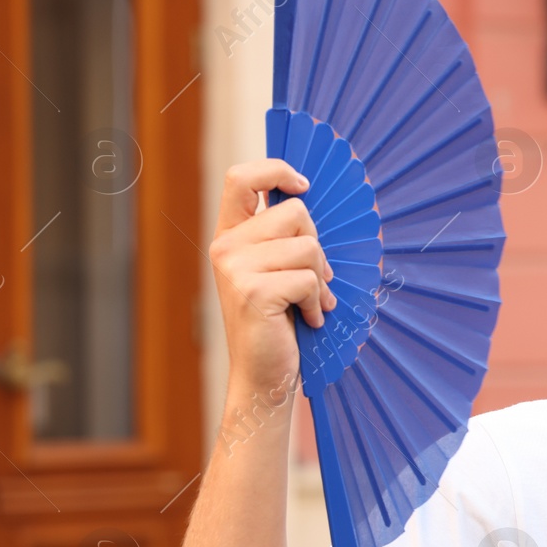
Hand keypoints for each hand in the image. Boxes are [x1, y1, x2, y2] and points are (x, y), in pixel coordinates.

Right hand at [207, 160, 335, 393]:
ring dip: (321, 280)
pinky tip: (307, 320)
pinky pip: (308, 279)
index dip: (276, 170)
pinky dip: (317, 303)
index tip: (303, 186)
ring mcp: (234, 268)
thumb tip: (317, 198)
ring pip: (308, 246)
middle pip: (296, 212)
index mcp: (231, 234)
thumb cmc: (281, 323)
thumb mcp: (281, 271)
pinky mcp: (251, 292)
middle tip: (314, 281)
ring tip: (310, 304)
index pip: (241, 177)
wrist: (265, 377)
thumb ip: (288, 237)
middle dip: (318, 247)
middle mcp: (225, 246)